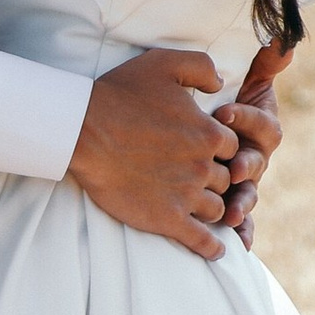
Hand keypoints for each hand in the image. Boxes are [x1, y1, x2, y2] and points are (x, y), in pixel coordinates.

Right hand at [66, 50, 239, 264]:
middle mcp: (203, 166)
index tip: (201, 149)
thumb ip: (201, 67)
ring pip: (217, 208)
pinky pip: (201, 240)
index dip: (218, 148)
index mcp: (208, 133)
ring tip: (201, 209)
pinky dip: (212, 248)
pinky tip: (216, 251)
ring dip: (212, 207)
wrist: (83, 131)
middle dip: (214, 177)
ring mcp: (186, 195)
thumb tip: (222, 82)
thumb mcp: (164, 63)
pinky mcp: (167, 219)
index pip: (231, 147)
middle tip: (195, 177)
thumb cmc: (120, 94)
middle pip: (225, 179)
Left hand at [215, 40, 287, 250]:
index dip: (247, 118)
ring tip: (231, 213)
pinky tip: (240, 244)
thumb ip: (264, 63)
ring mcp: (244, 182)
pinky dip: (244, 232)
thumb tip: (283, 40)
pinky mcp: (229, 200)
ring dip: (242, 205)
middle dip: (246, 166)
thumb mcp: (241, 78)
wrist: (192, 128)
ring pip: (249, 194)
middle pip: (258, 164)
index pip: (263, 124)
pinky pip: (242, 219)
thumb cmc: (219, 99)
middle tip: (232, 169)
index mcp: (261, 128)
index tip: (224, 112)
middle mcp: (256, 157)